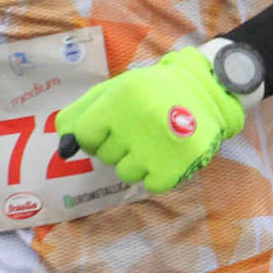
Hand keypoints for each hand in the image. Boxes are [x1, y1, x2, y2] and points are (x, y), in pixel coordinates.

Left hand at [53, 46, 245, 195]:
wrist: (209, 90)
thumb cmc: (154, 90)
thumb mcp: (116, 89)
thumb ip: (82, 113)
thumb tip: (64, 147)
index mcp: (120, 98)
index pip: (85, 135)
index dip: (95, 134)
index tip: (112, 126)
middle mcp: (137, 121)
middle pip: (104, 154)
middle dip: (118, 144)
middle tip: (141, 128)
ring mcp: (157, 146)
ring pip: (125, 172)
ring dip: (138, 160)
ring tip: (156, 140)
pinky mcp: (177, 165)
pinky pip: (151, 184)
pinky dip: (159, 173)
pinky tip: (169, 153)